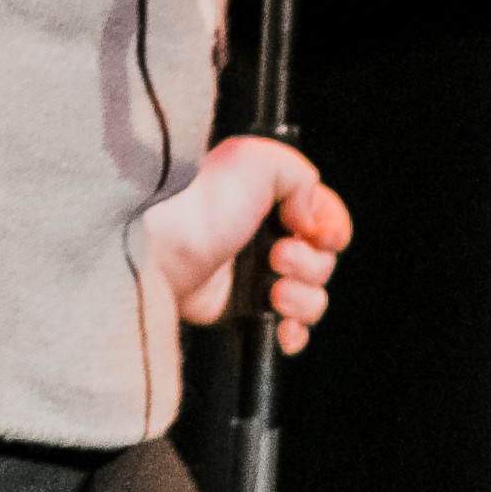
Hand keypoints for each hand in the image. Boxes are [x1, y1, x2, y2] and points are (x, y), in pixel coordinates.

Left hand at [133, 134, 353, 356]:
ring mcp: (255, 275)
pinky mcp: (243, 308)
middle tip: (277, 257)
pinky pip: (288, 328)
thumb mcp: (255, 160)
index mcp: (272, 198)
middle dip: (310, 263)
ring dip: (303, 298)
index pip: (326, 217)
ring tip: (273, 291)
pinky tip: (282, 326)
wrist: (159, 247)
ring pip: (312, 296)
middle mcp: (266, 236)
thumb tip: (313, 219)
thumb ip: (300, 175)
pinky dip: (293, 331)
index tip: (316, 234)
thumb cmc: (200, 201)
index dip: (331, 229)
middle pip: (323, 260)